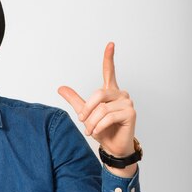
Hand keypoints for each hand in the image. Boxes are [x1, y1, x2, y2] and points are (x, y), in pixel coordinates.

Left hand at [57, 42, 135, 157]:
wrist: (112, 147)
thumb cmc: (103, 130)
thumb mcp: (85, 114)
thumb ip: (75, 100)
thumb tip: (60, 88)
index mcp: (110, 92)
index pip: (109, 71)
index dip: (109, 58)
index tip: (110, 44)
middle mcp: (120, 94)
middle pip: (98, 94)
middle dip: (87, 111)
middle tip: (83, 122)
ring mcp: (127, 102)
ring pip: (102, 108)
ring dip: (92, 122)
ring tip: (90, 131)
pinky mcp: (131, 113)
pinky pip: (109, 117)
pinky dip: (99, 126)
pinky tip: (97, 132)